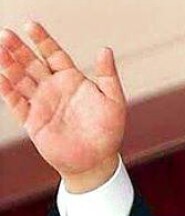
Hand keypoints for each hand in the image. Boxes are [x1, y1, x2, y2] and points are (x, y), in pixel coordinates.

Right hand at [0, 22, 125, 192]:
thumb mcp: (114, 100)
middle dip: (19, 49)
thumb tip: (105, 49)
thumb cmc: (108, 131)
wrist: (97, 160)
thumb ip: (108, 75)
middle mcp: (54, 89)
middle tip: (6, 35)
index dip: (42, 40)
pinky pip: (16, 103)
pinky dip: (8, 91)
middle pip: (32, 63)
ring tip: (0, 50)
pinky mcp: (33, 121)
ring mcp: (41, 104)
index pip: (53, 54)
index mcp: (72, 80)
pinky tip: (2, 78)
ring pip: (20, 80)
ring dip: (9, 65)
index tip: (31, 26)